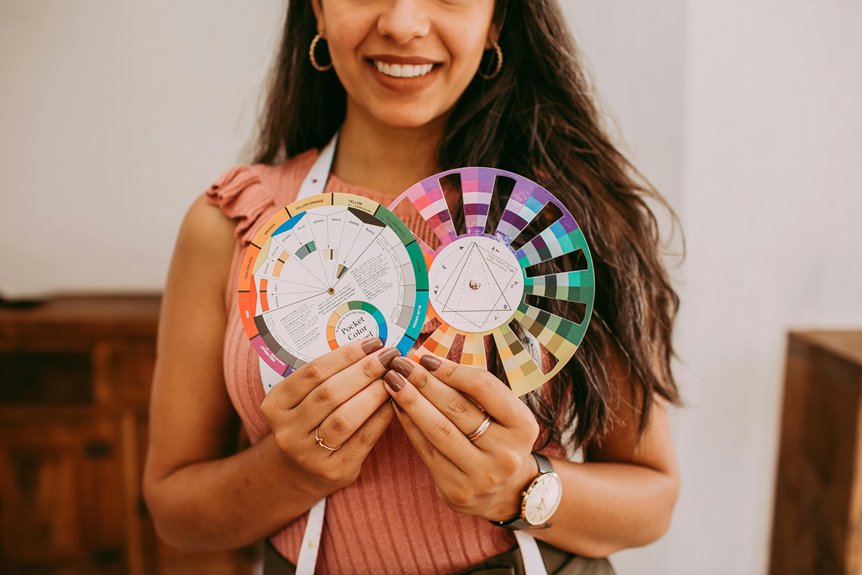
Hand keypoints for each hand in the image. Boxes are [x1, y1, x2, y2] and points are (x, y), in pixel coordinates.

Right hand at [260, 338, 398, 496]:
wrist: (301, 471)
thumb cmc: (309, 422)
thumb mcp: (303, 399)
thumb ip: (327, 377)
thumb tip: (370, 348)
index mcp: (275, 405)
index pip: (313, 372)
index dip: (345, 355)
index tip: (372, 342)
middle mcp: (288, 430)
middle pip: (330, 393)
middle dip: (364, 371)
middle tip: (388, 356)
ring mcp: (309, 454)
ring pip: (345, 417)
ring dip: (374, 393)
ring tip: (392, 377)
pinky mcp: (334, 470)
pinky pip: (363, 439)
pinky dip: (381, 417)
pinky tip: (393, 402)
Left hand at [383, 354, 539, 521]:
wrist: (504, 491)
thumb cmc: (498, 438)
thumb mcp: (502, 414)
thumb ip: (474, 389)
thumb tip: (429, 361)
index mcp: (523, 426)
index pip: (483, 387)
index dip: (451, 370)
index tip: (426, 358)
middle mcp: (507, 453)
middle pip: (457, 408)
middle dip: (425, 382)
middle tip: (401, 364)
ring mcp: (482, 475)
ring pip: (439, 429)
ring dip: (411, 401)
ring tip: (393, 381)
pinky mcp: (457, 490)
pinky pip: (427, 450)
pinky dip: (409, 425)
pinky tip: (398, 407)